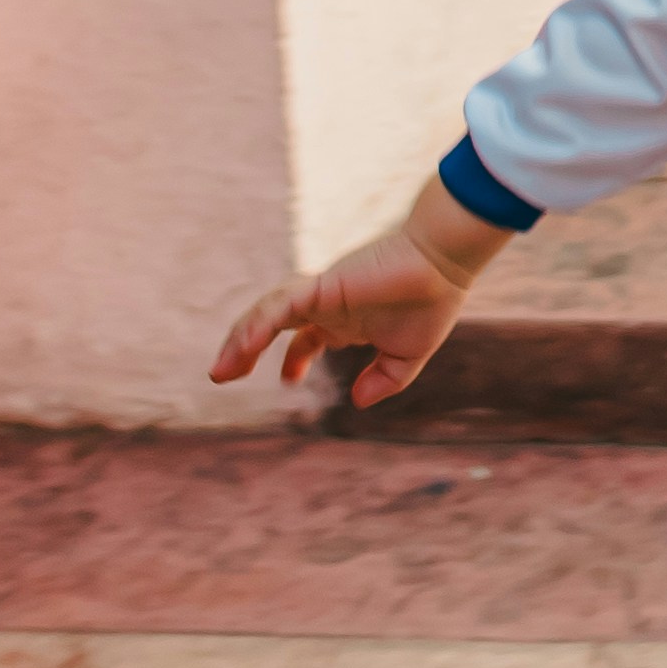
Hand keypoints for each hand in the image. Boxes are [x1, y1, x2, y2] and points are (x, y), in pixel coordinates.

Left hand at [209, 182, 510, 406]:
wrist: (444, 266)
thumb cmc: (432, 302)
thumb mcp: (406, 356)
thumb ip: (383, 379)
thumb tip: (357, 401)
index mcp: (344, 318)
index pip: (307, 337)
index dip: (293, 359)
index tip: (288, 381)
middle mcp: (326, 305)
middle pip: (273, 324)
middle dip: (246, 348)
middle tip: (224, 375)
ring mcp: (320, 294)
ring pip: (266, 314)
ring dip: (240, 340)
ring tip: (221, 371)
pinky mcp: (320, 286)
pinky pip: (279, 305)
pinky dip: (258, 325)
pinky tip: (245, 348)